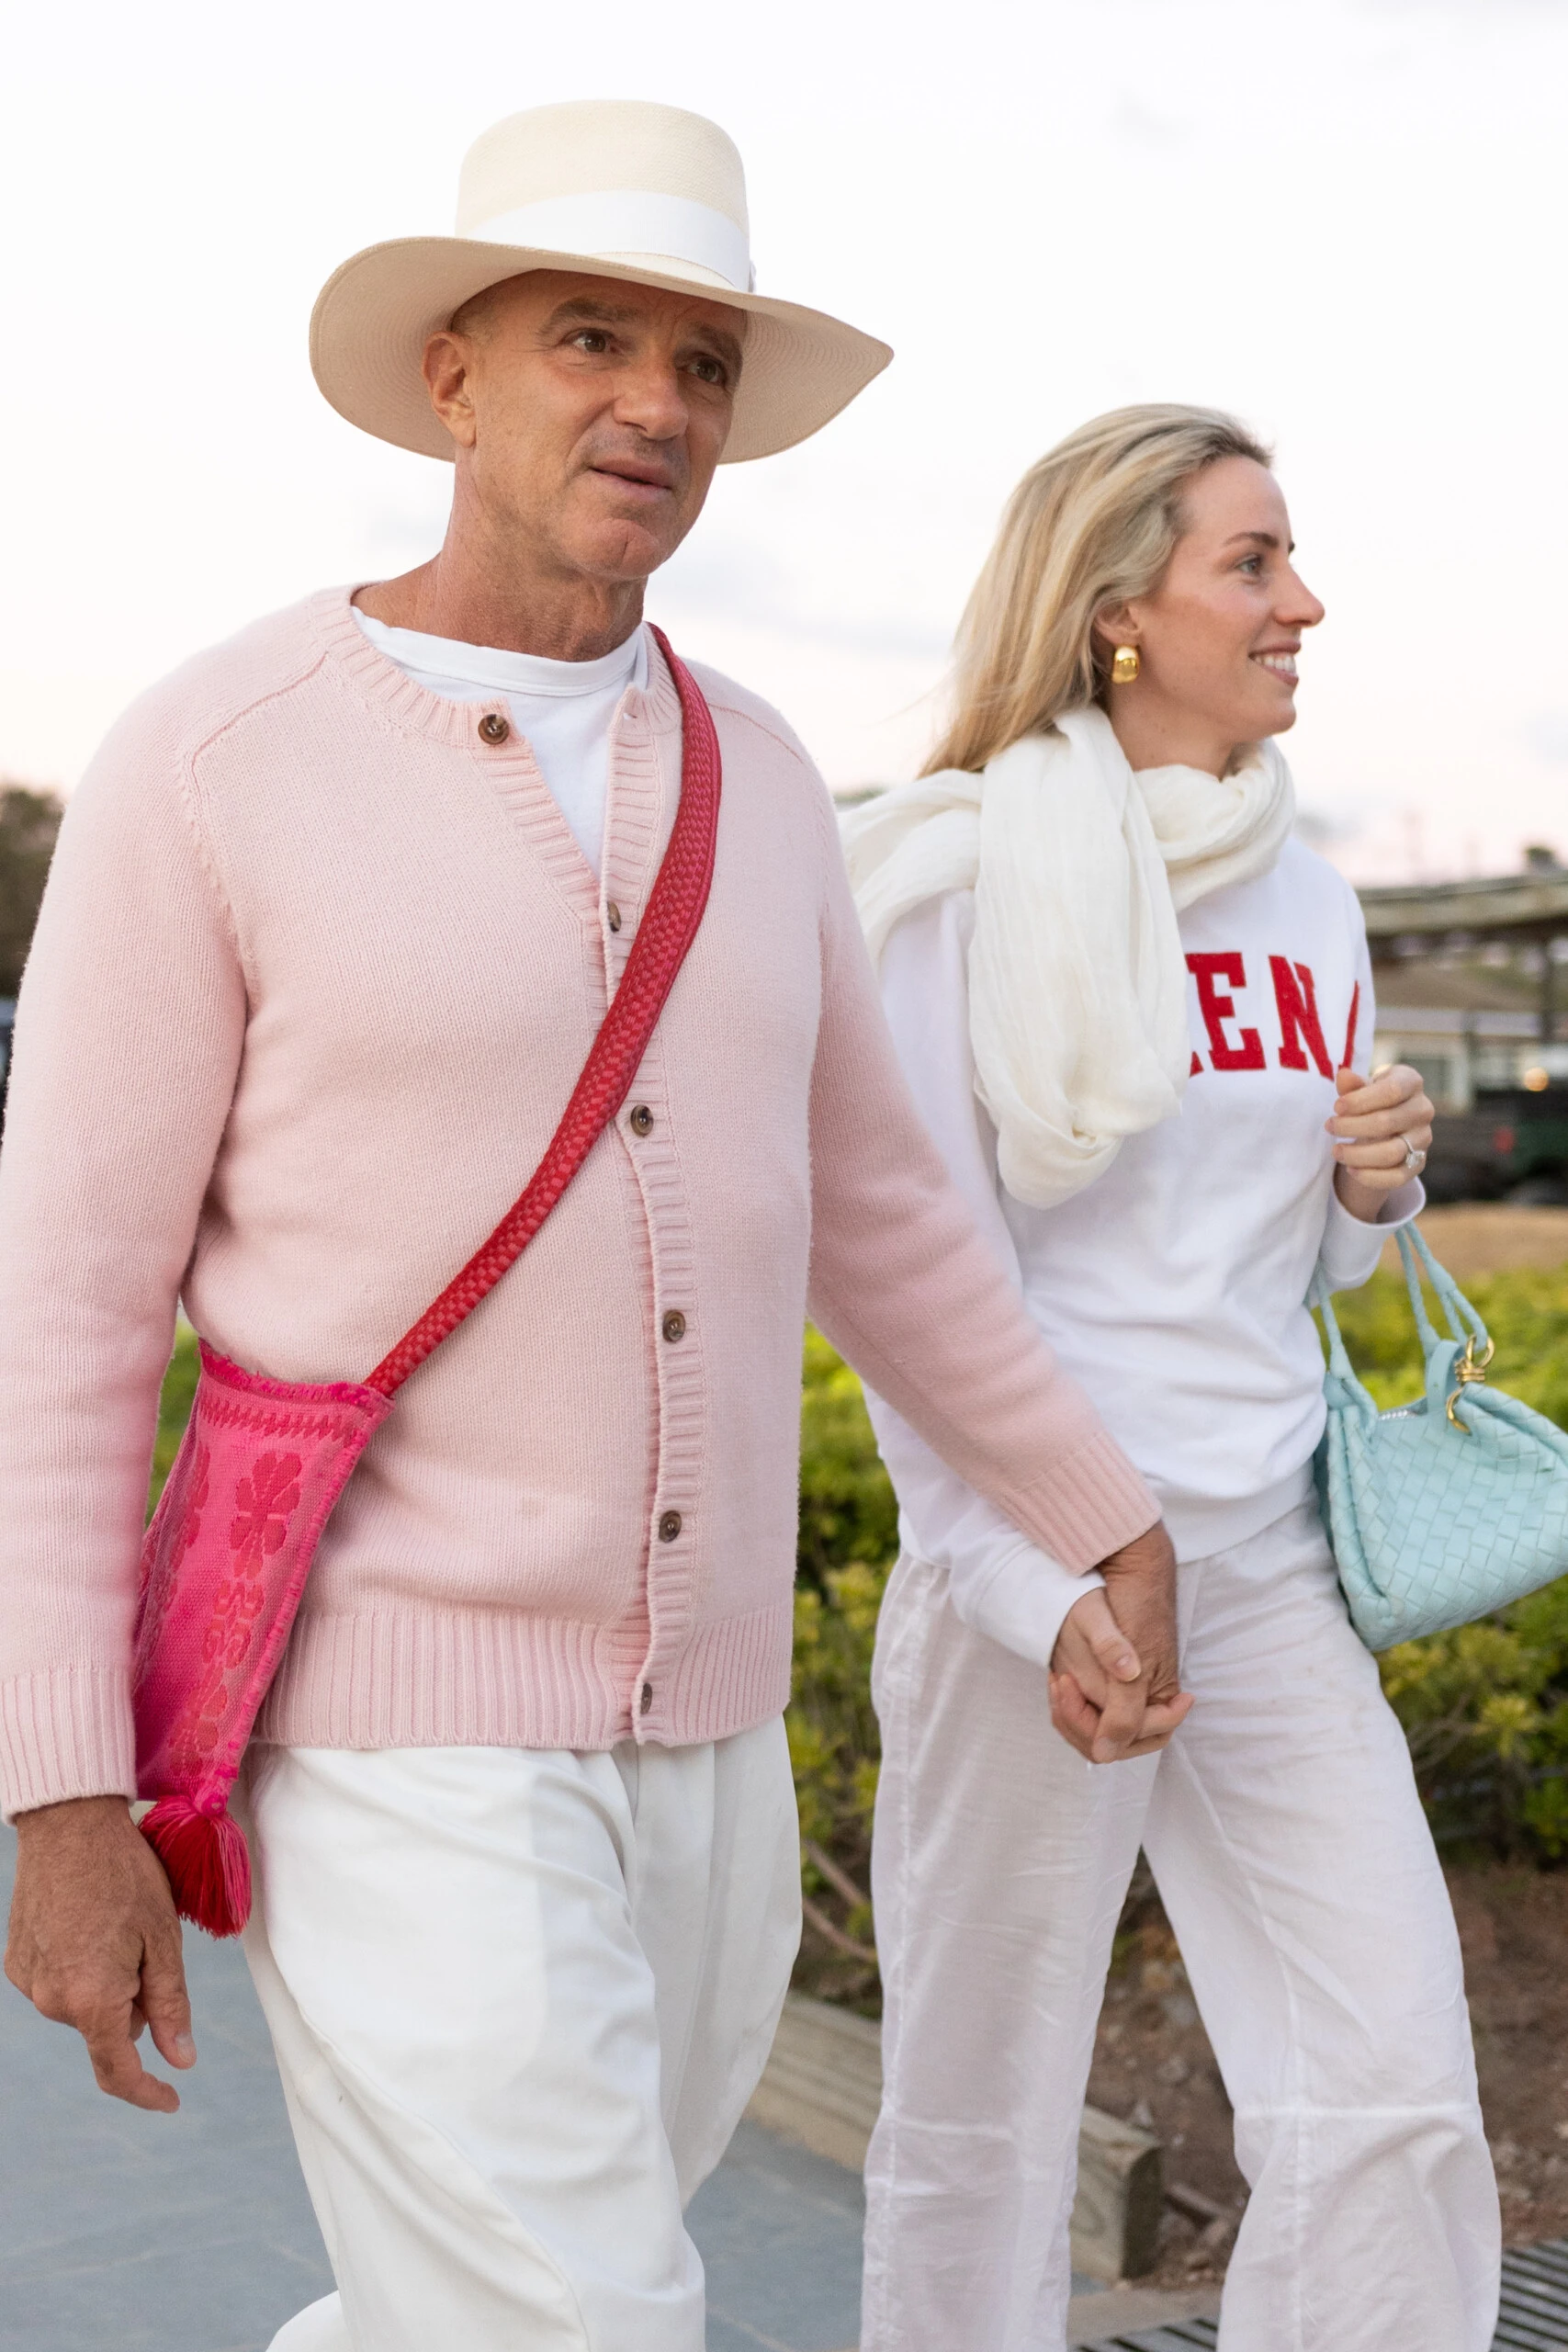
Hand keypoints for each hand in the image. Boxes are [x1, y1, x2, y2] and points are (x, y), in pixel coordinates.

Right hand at [5, 1794, 194, 2111]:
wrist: (69, 1825)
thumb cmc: (126, 1876)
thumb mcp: (162, 1939)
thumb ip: (170, 2005)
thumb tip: (181, 2060)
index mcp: (92, 2001)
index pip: (118, 2070)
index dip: (147, 2092)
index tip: (171, 2099)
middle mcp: (52, 2001)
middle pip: (107, 2026)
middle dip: (134, 2002)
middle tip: (148, 1945)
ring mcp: (28, 1982)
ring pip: (84, 2004)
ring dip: (106, 1982)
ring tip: (116, 1924)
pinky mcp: (15, 1962)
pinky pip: (59, 1981)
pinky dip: (80, 1966)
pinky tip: (88, 1922)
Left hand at [1050, 1522, 1193, 1763]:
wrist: (1133, 1571)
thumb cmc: (1137, 1611)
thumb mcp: (1129, 1665)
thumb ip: (1122, 1711)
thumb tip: (1106, 1752)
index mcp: (1162, 1699)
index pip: (1135, 1739)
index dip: (1104, 1729)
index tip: (1075, 1691)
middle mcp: (1148, 1700)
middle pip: (1113, 1740)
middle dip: (1082, 1722)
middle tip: (1063, 1685)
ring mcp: (1129, 1692)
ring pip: (1096, 1726)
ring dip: (1071, 1712)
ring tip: (1058, 1681)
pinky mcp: (1109, 1681)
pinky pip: (1088, 1708)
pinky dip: (1069, 1701)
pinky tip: (1057, 1679)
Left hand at [1328, 1064, 1432, 1220]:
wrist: (1384, 1126)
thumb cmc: (1370, 1101)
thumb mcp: (1360, 1090)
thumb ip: (1352, 1085)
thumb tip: (1343, 1075)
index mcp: (1411, 1082)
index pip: (1392, 1091)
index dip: (1361, 1101)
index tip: (1336, 1107)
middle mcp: (1423, 1109)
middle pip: (1387, 1122)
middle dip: (1351, 1127)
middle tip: (1329, 1126)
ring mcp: (1423, 1138)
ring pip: (1391, 1152)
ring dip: (1357, 1154)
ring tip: (1335, 1151)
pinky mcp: (1418, 1164)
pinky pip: (1396, 1177)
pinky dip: (1370, 1176)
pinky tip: (1350, 1169)